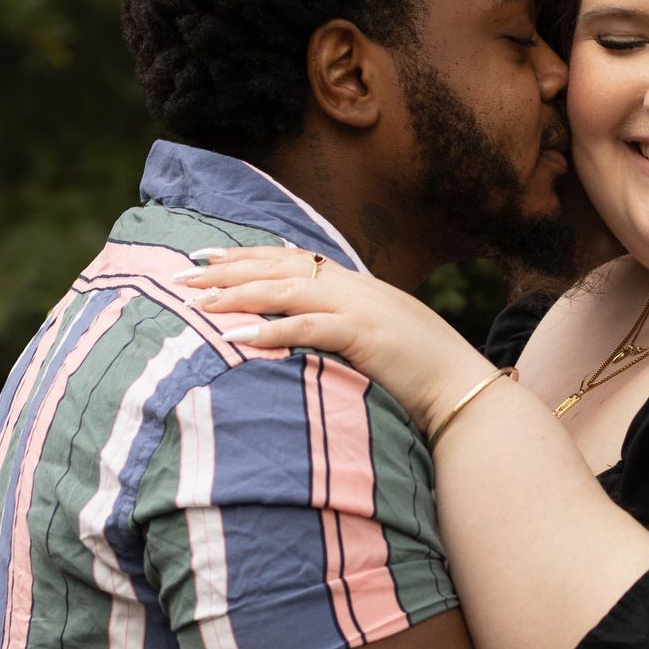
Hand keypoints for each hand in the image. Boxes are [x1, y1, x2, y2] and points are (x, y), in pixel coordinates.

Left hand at [180, 247, 491, 436]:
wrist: (465, 391)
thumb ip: (343, 331)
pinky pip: (307, 328)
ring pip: (286, 290)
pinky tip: (233, 336)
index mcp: (356, 287)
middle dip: (228, 269)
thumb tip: (306, 336)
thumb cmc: (423, 376)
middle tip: (183, 275)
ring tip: (197, 303)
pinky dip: (268, 331)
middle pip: (280, 267)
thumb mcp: (378, 343)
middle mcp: (355, 288)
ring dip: (237, 295)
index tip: (205, 259)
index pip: (291, 260)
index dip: (246, 256)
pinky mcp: (364, 336)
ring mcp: (360, 308)